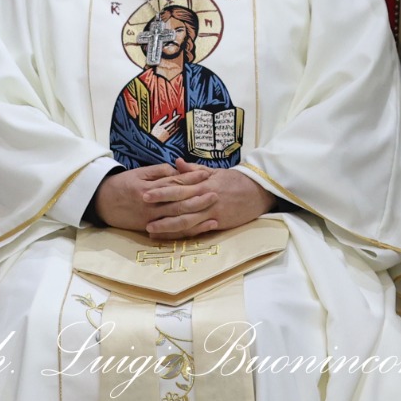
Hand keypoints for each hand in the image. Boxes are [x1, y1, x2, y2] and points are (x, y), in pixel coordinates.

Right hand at [94, 163, 212, 232]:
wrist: (102, 203)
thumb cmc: (122, 185)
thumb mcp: (137, 173)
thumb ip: (158, 172)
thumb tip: (177, 169)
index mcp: (148, 187)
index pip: (175, 182)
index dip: (191, 178)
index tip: (207, 173)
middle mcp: (151, 204)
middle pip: (179, 202)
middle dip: (199, 197)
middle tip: (216, 191)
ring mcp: (151, 219)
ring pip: (178, 218)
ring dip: (197, 215)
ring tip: (214, 210)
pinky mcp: (150, 229)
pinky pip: (173, 232)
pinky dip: (189, 230)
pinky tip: (203, 227)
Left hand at [141, 159, 273, 240]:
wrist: (258, 191)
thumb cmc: (234, 180)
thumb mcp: (214, 171)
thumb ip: (193, 170)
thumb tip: (176, 162)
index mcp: (203, 183)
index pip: (178, 186)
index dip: (161, 191)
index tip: (145, 193)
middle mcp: (205, 197)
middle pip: (179, 204)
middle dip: (160, 209)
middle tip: (142, 212)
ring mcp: (211, 212)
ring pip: (186, 220)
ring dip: (168, 226)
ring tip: (151, 229)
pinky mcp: (218, 223)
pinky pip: (198, 230)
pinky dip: (184, 235)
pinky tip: (171, 238)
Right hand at [148, 112, 180, 143]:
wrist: (154, 140)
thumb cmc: (155, 132)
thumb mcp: (157, 125)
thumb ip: (162, 120)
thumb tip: (166, 116)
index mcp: (164, 127)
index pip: (171, 121)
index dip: (175, 118)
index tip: (178, 115)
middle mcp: (167, 130)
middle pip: (174, 124)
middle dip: (177, 120)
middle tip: (178, 116)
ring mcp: (168, 133)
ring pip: (175, 127)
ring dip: (178, 123)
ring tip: (179, 120)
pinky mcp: (169, 136)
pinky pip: (174, 131)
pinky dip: (177, 128)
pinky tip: (178, 127)